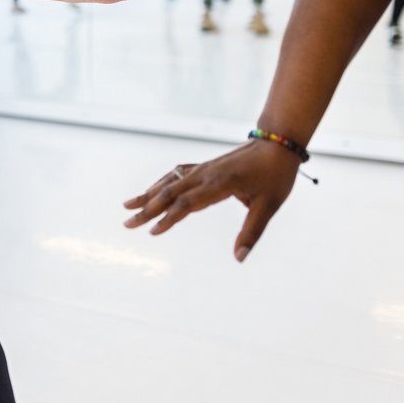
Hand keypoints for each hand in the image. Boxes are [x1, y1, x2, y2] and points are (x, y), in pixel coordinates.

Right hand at [122, 139, 299, 261]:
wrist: (276, 144)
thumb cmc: (275, 176)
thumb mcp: (269, 206)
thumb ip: (251, 232)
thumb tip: (239, 258)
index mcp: (220, 185)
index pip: (187, 204)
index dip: (168, 218)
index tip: (152, 232)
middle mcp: (205, 175)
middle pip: (169, 193)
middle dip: (146, 209)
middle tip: (127, 223)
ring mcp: (203, 169)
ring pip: (169, 182)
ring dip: (147, 194)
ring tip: (127, 205)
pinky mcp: (204, 167)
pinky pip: (176, 175)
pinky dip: (160, 183)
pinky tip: (152, 189)